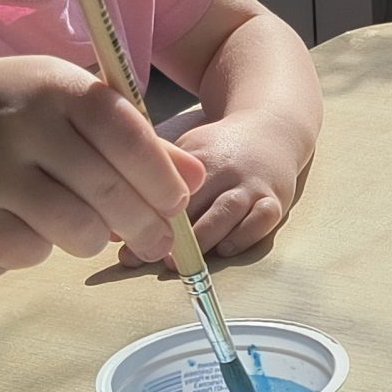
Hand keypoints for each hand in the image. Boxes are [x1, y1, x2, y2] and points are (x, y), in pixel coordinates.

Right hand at [0, 57, 205, 271]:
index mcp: (56, 86)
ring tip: (86, 226)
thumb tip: (195, 178)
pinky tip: (31, 224)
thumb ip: (133, 138)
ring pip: (73, 231)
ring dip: (92, 239)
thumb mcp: (71, 102)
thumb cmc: (14, 108)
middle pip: (106, 192)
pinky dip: (42, 249)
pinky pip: (28, 253)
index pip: (126, 135)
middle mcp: (20, 124)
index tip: (176, 204)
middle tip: (156, 243)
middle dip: (143, 225)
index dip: (161, 178)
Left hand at [129, 109, 304, 261]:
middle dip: (170, 235)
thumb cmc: (219, 149)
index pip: (166, 188)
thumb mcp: (186, 150)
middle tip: (149, 258)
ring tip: (180, 263)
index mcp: (197, 156)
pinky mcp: (276, 198)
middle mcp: (225, 168)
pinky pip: (261, 221)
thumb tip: (115, 227)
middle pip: (195, 203)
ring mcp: (251, 184)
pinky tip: (224, 250)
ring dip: (201, 240)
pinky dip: (242, 237)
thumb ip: (153, 182)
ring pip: (225, 213)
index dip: (145, 216)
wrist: (272, 128)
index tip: (125, 244)